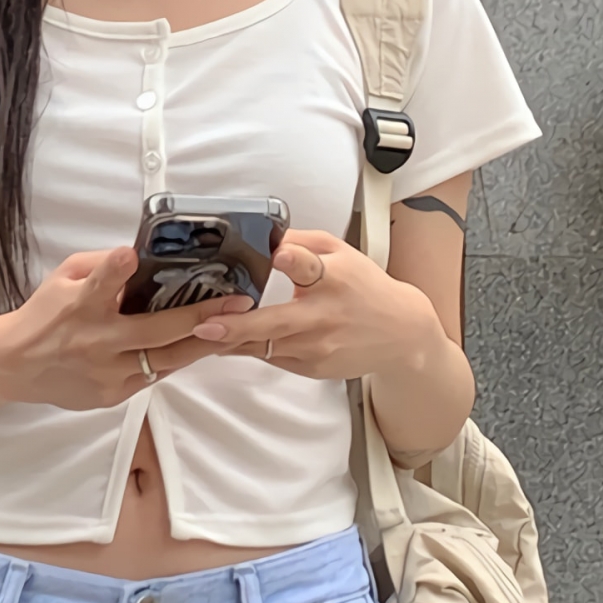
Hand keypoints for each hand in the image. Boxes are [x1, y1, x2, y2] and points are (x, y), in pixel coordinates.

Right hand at [0, 247, 252, 409]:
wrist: (14, 365)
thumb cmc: (44, 314)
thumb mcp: (65, 277)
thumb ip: (103, 266)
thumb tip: (145, 258)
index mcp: (79, 306)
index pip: (98, 285)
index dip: (114, 269)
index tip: (129, 255)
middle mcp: (96, 342)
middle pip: (156, 332)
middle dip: (201, 316)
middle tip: (238, 303)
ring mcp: (106, 374)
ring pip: (165, 361)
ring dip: (201, 343)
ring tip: (233, 327)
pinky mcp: (111, 396)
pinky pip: (153, 377)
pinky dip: (174, 360)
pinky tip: (196, 346)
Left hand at [191, 230, 444, 380]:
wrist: (401, 334)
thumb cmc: (364, 287)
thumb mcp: (339, 252)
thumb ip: (300, 241)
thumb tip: (261, 235)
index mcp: (333, 277)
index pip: (310, 267)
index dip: (293, 260)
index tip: (279, 254)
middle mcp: (324, 314)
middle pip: (277, 322)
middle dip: (238, 325)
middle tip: (205, 325)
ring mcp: (317, 346)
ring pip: (264, 346)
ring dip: (230, 340)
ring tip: (201, 335)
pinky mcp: (311, 367)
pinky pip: (270, 357)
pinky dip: (247, 349)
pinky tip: (225, 342)